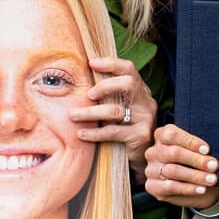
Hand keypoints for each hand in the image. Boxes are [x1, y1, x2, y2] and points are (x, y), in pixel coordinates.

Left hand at [69, 57, 156, 182]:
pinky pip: (113, 131)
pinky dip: (94, 133)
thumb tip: (83, 78)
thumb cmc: (127, 128)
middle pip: (127, 84)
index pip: (129, 69)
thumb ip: (111, 95)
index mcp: (141, 90)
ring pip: (115, 110)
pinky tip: (81, 134)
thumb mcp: (122, 107)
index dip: (111, 63)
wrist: (144, 156)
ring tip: (73, 115)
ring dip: (90, 113)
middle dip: (104, 86)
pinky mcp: (140, 135)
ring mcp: (145, 118)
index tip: (91, 63)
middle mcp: (146, 101)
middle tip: (87, 95)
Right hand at [143, 124, 218, 208]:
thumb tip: (208, 151)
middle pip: (174, 153)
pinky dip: (189, 188)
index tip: (207, 149)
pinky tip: (201, 189)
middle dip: (196, 160)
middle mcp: (154, 151)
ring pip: (173, 170)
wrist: (195, 186)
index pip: (172, 135)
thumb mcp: (197, 150)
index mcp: (161, 135)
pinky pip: (170, 187)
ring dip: (195, 175)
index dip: (190, 142)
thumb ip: (198, 148)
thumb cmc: (196, 161)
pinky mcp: (152, 187)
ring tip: (212, 179)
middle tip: (213, 165)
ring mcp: (151, 169)